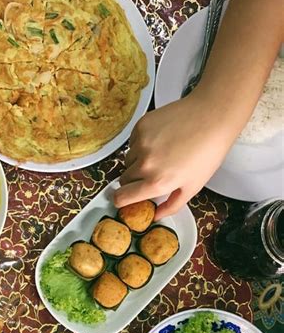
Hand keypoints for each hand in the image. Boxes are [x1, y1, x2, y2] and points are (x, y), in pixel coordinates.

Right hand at [114, 94, 234, 218]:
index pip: (121, 197)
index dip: (120, 200)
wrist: (212, 116)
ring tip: (160, 154)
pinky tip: (160, 140)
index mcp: (157, 182)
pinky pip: (132, 142)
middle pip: (124, 179)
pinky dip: (141, 144)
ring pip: (128, 160)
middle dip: (134, 180)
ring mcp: (141, 143)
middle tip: (152, 173)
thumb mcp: (193, 186)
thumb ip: (172, 205)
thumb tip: (156, 215)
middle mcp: (145, 164)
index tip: (123, 198)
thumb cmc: (208, 152)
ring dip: (138, 161)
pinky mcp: (141, 127)